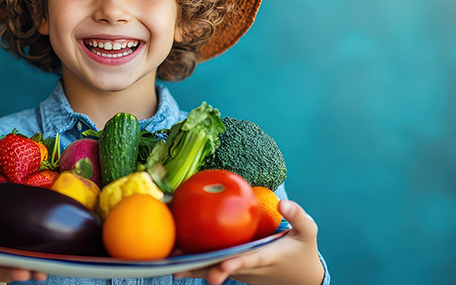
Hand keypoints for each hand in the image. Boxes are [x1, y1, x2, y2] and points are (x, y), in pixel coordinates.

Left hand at [172, 200, 324, 284]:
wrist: (303, 278)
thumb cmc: (303, 251)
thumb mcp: (308, 232)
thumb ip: (298, 216)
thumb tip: (282, 201)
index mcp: (268, 257)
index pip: (250, 261)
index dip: (235, 264)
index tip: (223, 266)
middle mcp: (250, 268)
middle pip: (223, 269)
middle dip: (203, 270)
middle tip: (180, 269)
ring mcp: (241, 272)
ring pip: (214, 270)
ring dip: (193, 268)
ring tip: (169, 264)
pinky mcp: (235, 271)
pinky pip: (214, 266)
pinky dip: (196, 263)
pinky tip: (175, 257)